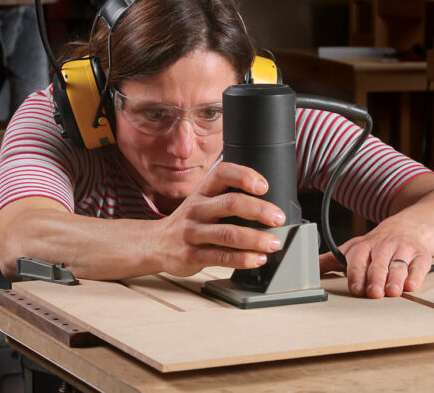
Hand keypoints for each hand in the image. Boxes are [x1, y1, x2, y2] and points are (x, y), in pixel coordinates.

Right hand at [154, 162, 284, 275]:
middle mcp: (196, 208)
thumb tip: (269, 201)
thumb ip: (228, 196)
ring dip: (255, 238)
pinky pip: (221, 257)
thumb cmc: (189, 221)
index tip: (264, 186)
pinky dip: (243, 259)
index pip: (222, 173)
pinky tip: (258, 259)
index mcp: (202, 191)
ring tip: (273, 243)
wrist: (155, 244)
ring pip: (228, 233)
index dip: (244, 176)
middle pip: (230, 203)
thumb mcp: (203, 201)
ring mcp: (192, 232)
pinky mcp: (192, 255)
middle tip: (278, 218)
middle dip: (259, 210)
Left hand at [318, 211, 432, 298]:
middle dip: (376, 279)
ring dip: (395, 279)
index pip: (358, 262)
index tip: (357, 289)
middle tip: (374, 293)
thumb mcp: (353, 248)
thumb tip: (307, 270)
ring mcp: (403, 250)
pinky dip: (416, 276)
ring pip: (398, 265)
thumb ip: (330, 260)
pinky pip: (419, 265)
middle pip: (378, 264)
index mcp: (364, 247)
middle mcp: (383, 247)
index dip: (357, 275)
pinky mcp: (421, 255)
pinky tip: (412, 285)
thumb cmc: (377, 243)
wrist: (408, 226)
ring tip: (393, 291)